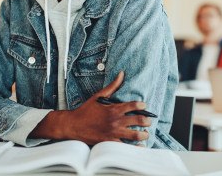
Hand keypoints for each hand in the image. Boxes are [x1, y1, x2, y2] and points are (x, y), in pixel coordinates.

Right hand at [30, 72, 150, 144]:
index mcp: (114, 109)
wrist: (73, 125)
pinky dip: (134, 147)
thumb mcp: (98, 96)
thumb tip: (121, 74)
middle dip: (147, 120)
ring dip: (144, 134)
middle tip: (149, 121)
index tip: (144, 106)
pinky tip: (139, 146)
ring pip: (135, 134)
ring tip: (146, 134)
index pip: (134, 105)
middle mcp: (115, 121)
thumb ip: (112, 86)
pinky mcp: (110, 143)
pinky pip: (126, 147)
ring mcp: (113, 133)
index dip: (142, 106)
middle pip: (138, 120)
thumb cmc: (86, 110)